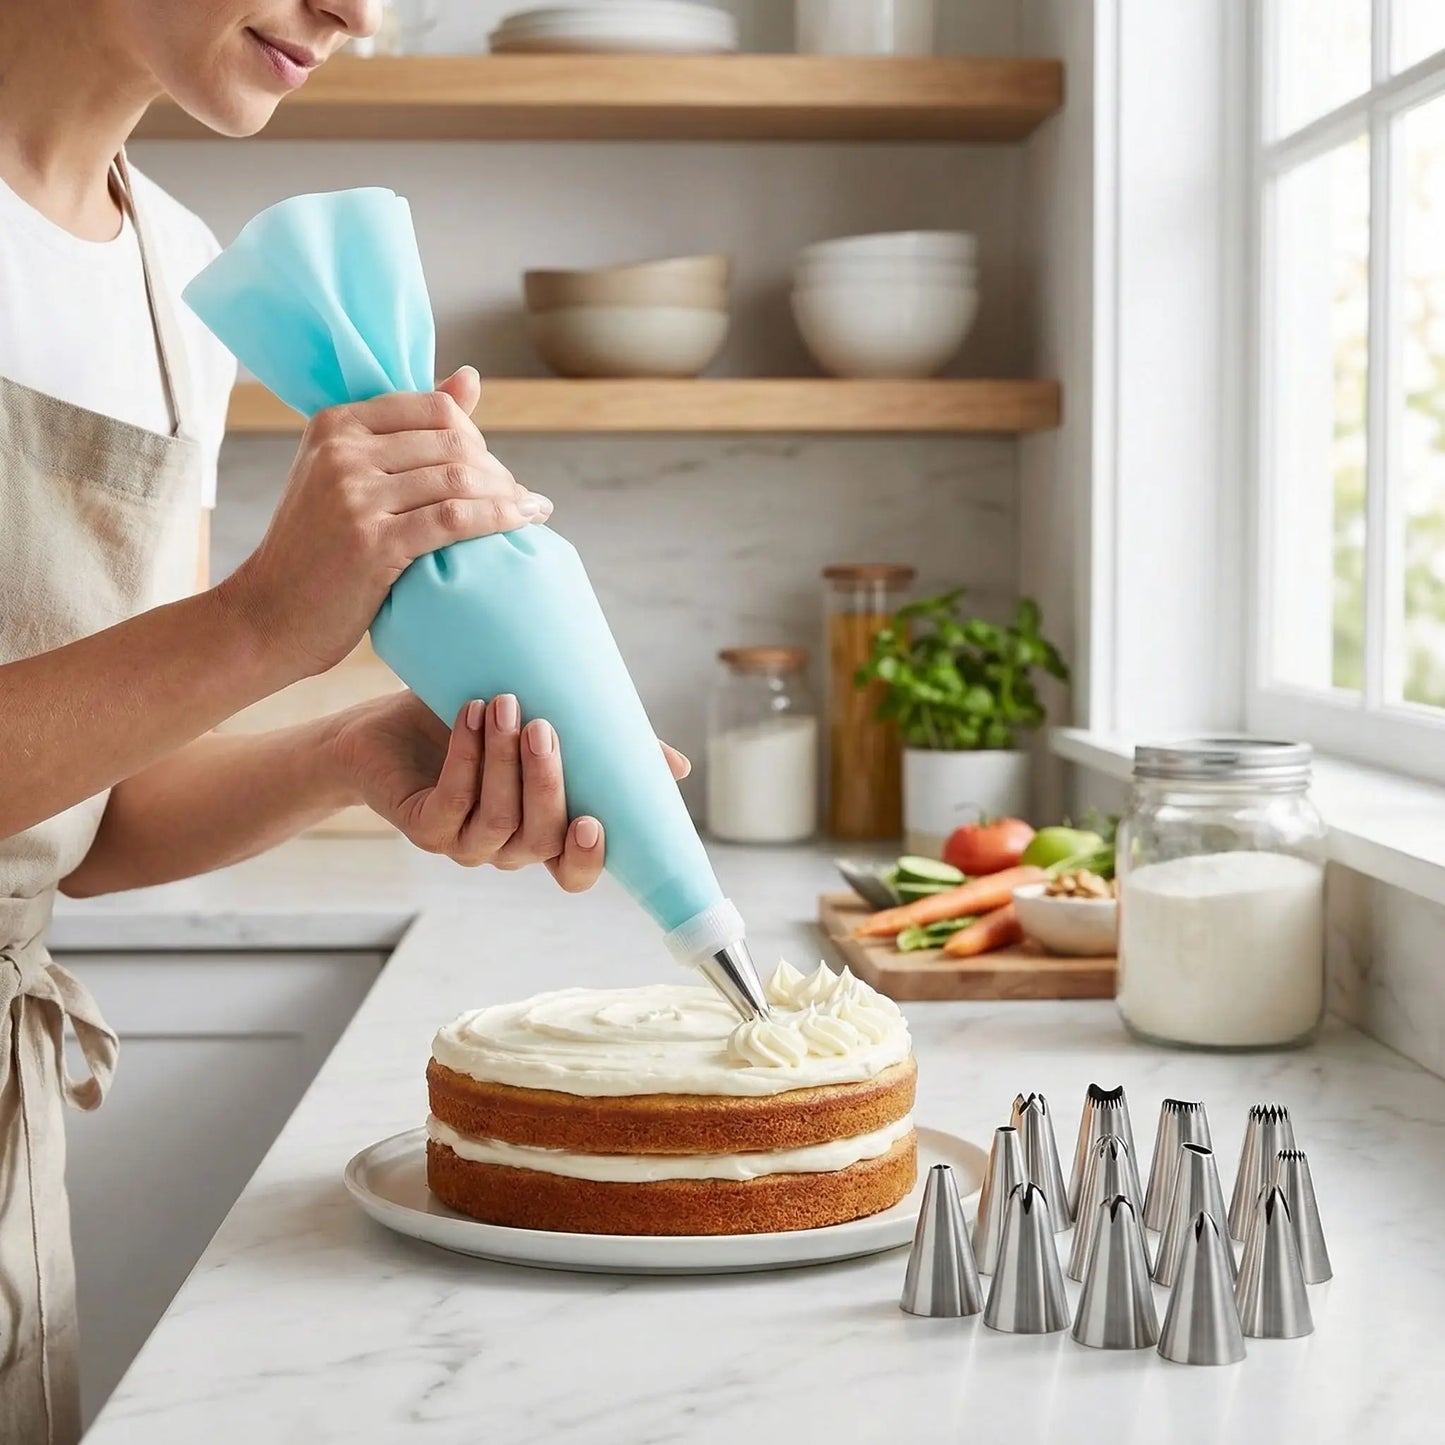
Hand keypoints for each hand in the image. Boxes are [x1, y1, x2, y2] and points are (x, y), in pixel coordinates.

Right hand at [220, 368, 549, 679]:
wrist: (270, 614)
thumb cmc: (317, 549)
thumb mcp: (346, 474)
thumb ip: (405, 428)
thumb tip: (470, 377)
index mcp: (335, 423)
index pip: (434, 407)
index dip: (476, 436)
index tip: (492, 469)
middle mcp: (342, 451)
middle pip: (454, 442)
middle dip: (497, 470)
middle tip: (517, 496)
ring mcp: (355, 496)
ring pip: (459, 479)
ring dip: (507, 494)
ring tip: (529, 510)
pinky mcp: (373, 542)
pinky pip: (456, 519)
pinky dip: (499, 518)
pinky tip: (524, 522)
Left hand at [329, 691, 690, 890]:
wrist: (386, 726)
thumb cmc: (473, 725)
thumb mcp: (549, 724)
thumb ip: (607, 747)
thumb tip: (678, 768)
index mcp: (543, 832)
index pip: (574, 873)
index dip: (587, 858)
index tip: (595, 820)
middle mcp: (506, 848)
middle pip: (540, 839)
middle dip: (546, 784)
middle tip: (542, 725)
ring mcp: (463, 843)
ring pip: (497, 821)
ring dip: (502, 762)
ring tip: (500, 704)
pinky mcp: (423, 828)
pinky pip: (451, 805)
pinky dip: (463, 759)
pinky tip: (467, 715)